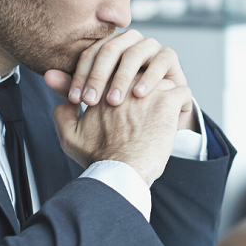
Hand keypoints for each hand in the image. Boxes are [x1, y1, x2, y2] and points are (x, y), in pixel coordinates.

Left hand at [44, 29, 196, 131]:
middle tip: (91, 102)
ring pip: (134, 53)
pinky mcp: (169, 57)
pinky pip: (161, 60)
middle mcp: (128, 42)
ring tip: (114, 101)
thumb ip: (73, 88)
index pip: (89, 54)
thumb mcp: (95, 102)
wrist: (153, 125)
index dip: (80, 76)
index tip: (74, 100)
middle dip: (98, 76)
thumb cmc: (121, 111)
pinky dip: (150, 77)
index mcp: (107, 48)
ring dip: (122, 77)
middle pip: (110, 50)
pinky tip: (139, 95)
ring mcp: (150, 47)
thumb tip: (48, 76)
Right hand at [53, 76, 189, 186]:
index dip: (129, 90)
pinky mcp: (166, 100)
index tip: (132, 110)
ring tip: (164, 118)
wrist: (121, 172)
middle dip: (148, 91)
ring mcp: (147, 89)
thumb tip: (65, 101)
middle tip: (150, 114)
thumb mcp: (69, 135)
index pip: (122, 73)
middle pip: (143, 74)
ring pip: (164, 81)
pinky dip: (182, 106)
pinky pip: (183, 92)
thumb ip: (63, 113)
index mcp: (103, 86)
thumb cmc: (98, 157)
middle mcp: (125, 82)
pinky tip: (175, 121)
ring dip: (166, 97)